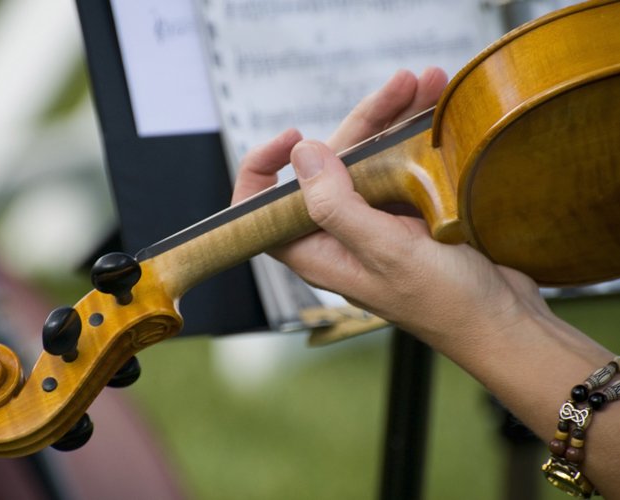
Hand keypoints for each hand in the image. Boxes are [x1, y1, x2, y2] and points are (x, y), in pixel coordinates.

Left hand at [232, 68, 546, 351]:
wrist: (501, 320)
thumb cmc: (445, 301)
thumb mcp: (387, 252)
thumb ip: (337, 207)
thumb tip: (302, 155)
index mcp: (317, 251)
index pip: (262, 209)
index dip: (263, 168)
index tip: (294, 135)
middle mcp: (338, 234)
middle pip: (328, 166)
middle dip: (362, 121)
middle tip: (404, 84)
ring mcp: (374, 222)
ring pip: (369, 159)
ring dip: (395, 119)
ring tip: (430, 83)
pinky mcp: (406, 215)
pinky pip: (400, 165)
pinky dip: (415, 136)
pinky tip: (437, 110)